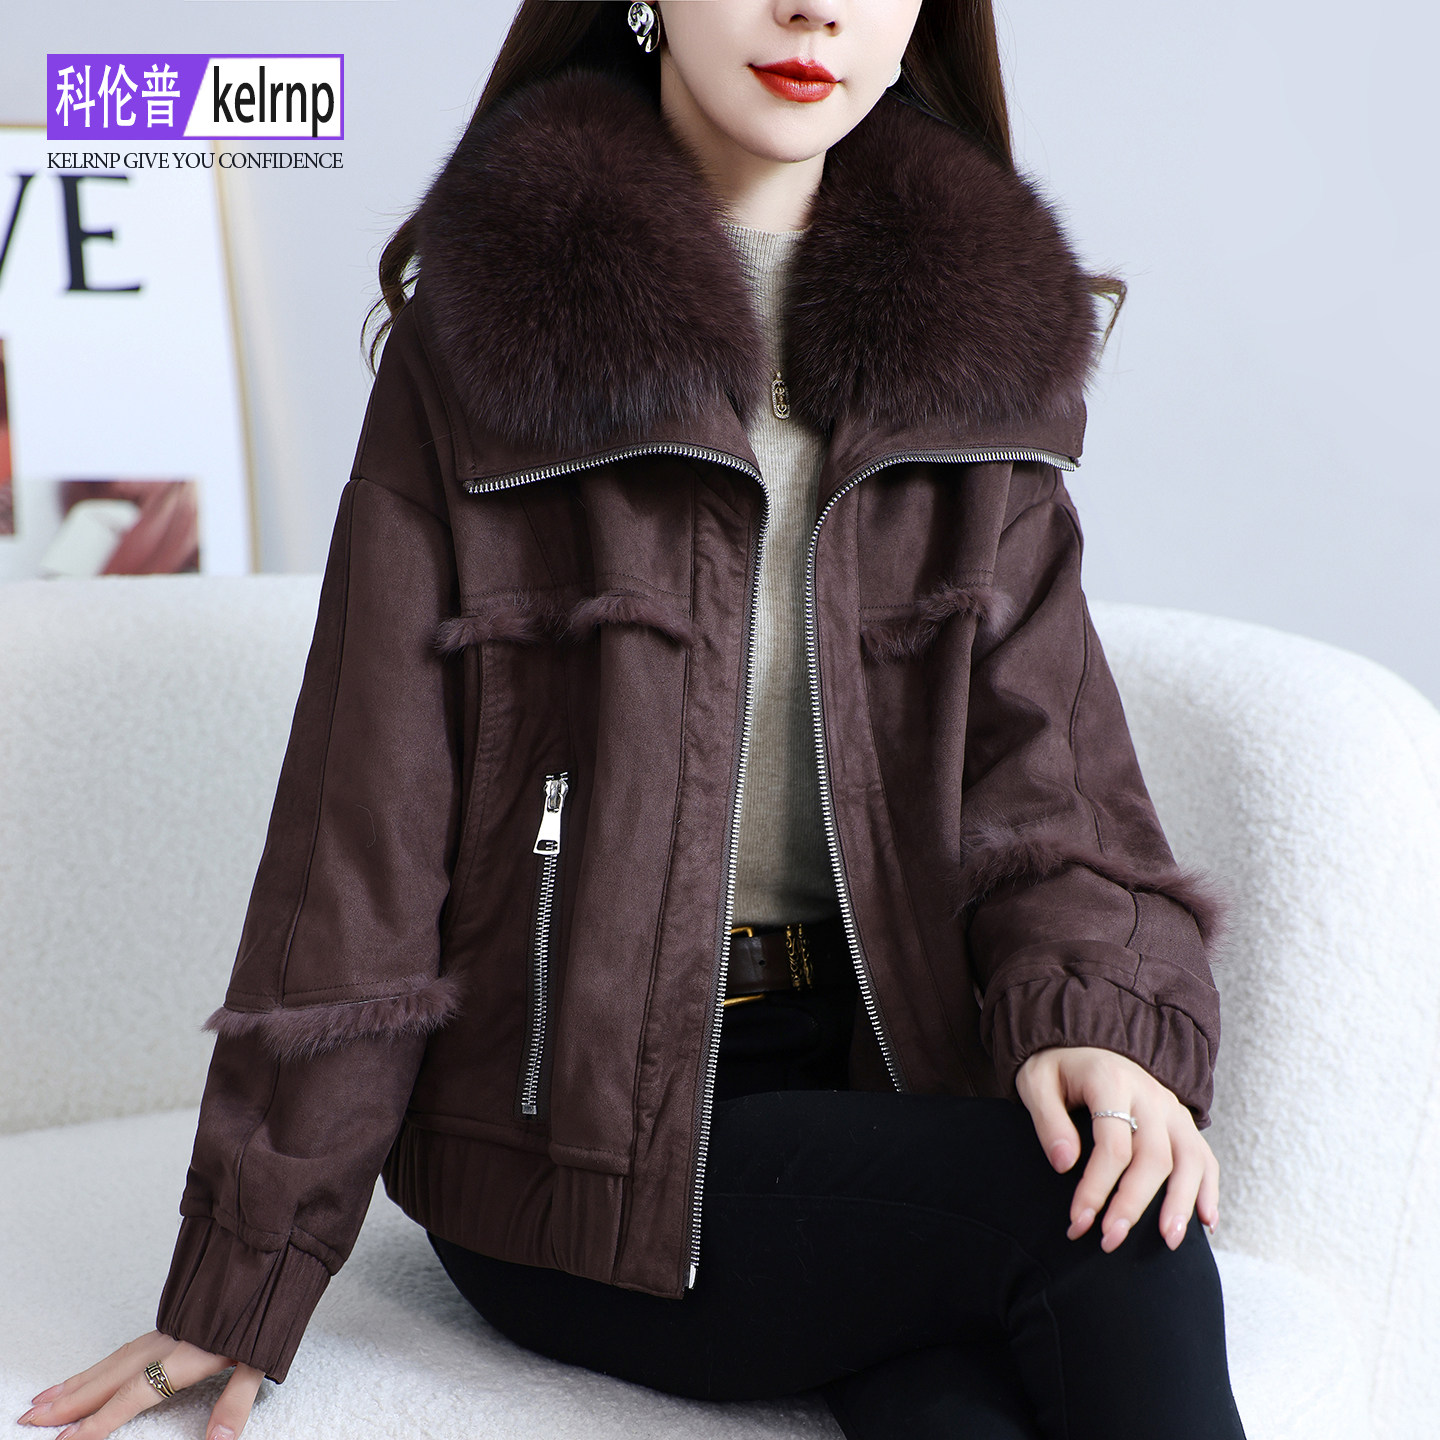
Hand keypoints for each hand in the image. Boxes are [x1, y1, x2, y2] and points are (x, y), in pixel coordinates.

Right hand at [18, 1331, 262, 1438]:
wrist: (267, 1258)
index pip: (136, 1393)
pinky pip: (124, 1347)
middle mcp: (168, 1341)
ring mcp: (166, 1330)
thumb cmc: (265, 1309)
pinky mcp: (170, 1323)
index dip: (101, 1420)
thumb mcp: (261, 1358)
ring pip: (113, 1360)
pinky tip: (88, 1374)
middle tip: (30, 1419)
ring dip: (77, 1383)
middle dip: (69, 1402)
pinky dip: (99, 1364)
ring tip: (44, 1400)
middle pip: (111, 1376)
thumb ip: (236, 1401)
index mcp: (187, 1354)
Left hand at [1015, 1045, 1219, 1252]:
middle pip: (1153, 1156)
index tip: (1078, 1220)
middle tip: (1110, 1241)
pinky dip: (1209, 1190)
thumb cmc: (1056, 1069)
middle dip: (1133, 1204)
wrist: (1083, 1042)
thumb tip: (1065, 1165)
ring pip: (1189, 1159)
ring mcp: (1170, 1108)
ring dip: (1181, 1204)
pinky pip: (1204, 1156)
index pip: (1112, 1144)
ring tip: (1168, 1242)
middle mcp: (1149, 1094)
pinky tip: (1207, 1223)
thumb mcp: (1035, 1083)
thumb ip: (1048, 1120)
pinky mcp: (1181, 1121)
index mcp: (1110, 1080)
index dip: (1097, 1187)